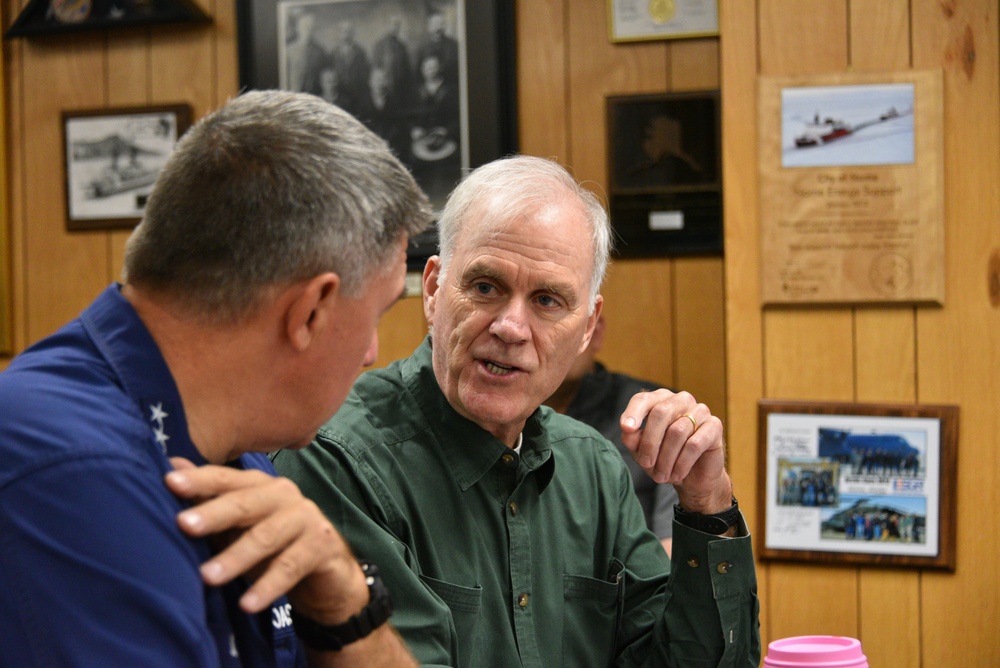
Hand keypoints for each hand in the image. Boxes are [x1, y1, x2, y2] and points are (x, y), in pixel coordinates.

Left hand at [165, 458, 368, 623]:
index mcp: (259, 485)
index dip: (199, 480)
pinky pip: (290, 567)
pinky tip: (248, 604)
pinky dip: (267, 586)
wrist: (327, 572)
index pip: (226, 479)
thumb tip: (172, 466)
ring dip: (236, 557)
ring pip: (266, 536)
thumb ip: (209, 501)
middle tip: (184, 525)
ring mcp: (306, 518)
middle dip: (213, 514)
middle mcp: (283, 495)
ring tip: (208, 577)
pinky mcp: (321, 546)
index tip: (169, 482)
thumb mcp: (239, 526)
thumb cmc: (274, 546)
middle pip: (245, 503)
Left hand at [619, 389, 732, 513]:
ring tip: (662, 475)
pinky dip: (682, 463)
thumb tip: (627, 430)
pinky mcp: (714, 426)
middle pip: (660, 413)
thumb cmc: (664, 459)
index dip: (633, 412)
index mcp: (660, 401)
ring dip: (666, 458)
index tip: (626, 428)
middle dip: (650, 443)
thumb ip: (633, 439)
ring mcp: (700, 410)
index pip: (643, 399)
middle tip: (646, 465)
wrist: (693, 478)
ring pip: (677, 431)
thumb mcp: (642, 451)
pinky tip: (677, 474)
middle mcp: (680, 400)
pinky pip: (695, 443)